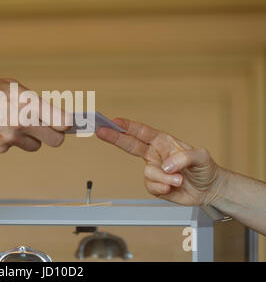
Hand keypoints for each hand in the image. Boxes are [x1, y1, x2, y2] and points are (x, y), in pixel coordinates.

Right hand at [0, 78, 67, 152]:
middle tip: (47, 128)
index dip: (66, 124)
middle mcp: (23, 122)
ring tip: (15, 124)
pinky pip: (15, 147)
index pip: (63, 122)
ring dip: (31, 138)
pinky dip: (11, 140)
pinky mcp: (1, 148)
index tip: (65, 123)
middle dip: (54, 135)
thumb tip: (51, 114)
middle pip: (56, 141)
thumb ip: (34, 101)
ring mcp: (12, 138)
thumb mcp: (12, 86)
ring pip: (35, 146)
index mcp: (29, 103)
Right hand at [96, 118, 225, 205]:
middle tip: (101, 130)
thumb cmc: (205, 168)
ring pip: (148, 173)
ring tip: (179, 180)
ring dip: (164, 179)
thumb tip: (165, 166)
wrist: (209, 190)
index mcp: (163, 142)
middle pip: (129, 144)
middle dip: (115, 137)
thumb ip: (183, 158)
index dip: (128, 126)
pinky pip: (151, 187)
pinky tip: (172, 187)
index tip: (114, 121)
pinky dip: (163, 188)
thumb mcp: (201, 157)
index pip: (142, 132)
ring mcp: (154, 170)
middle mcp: (155, 154)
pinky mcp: (155, 186)